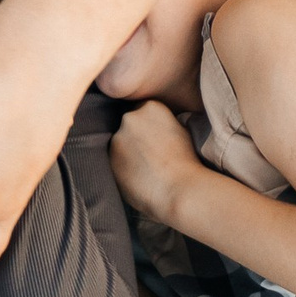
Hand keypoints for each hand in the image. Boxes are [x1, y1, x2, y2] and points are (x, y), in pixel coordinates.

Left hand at [110, 100, 204, 225]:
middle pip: (128, 124)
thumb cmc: (186, 163)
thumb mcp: (180, 130)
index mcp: (150, 106)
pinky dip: (123, 167)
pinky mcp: (109, 160)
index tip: (154, 136)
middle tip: (150, 153)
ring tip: (145, 168)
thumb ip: (161, 123)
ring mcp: (117, 139)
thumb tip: (154, 127)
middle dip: (135, 136)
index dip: (147, 124)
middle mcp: (130, 118)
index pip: (141, 109)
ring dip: (127, 152)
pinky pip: (115, 161)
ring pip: (120, 143)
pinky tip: (138, 177)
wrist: (179, 189)